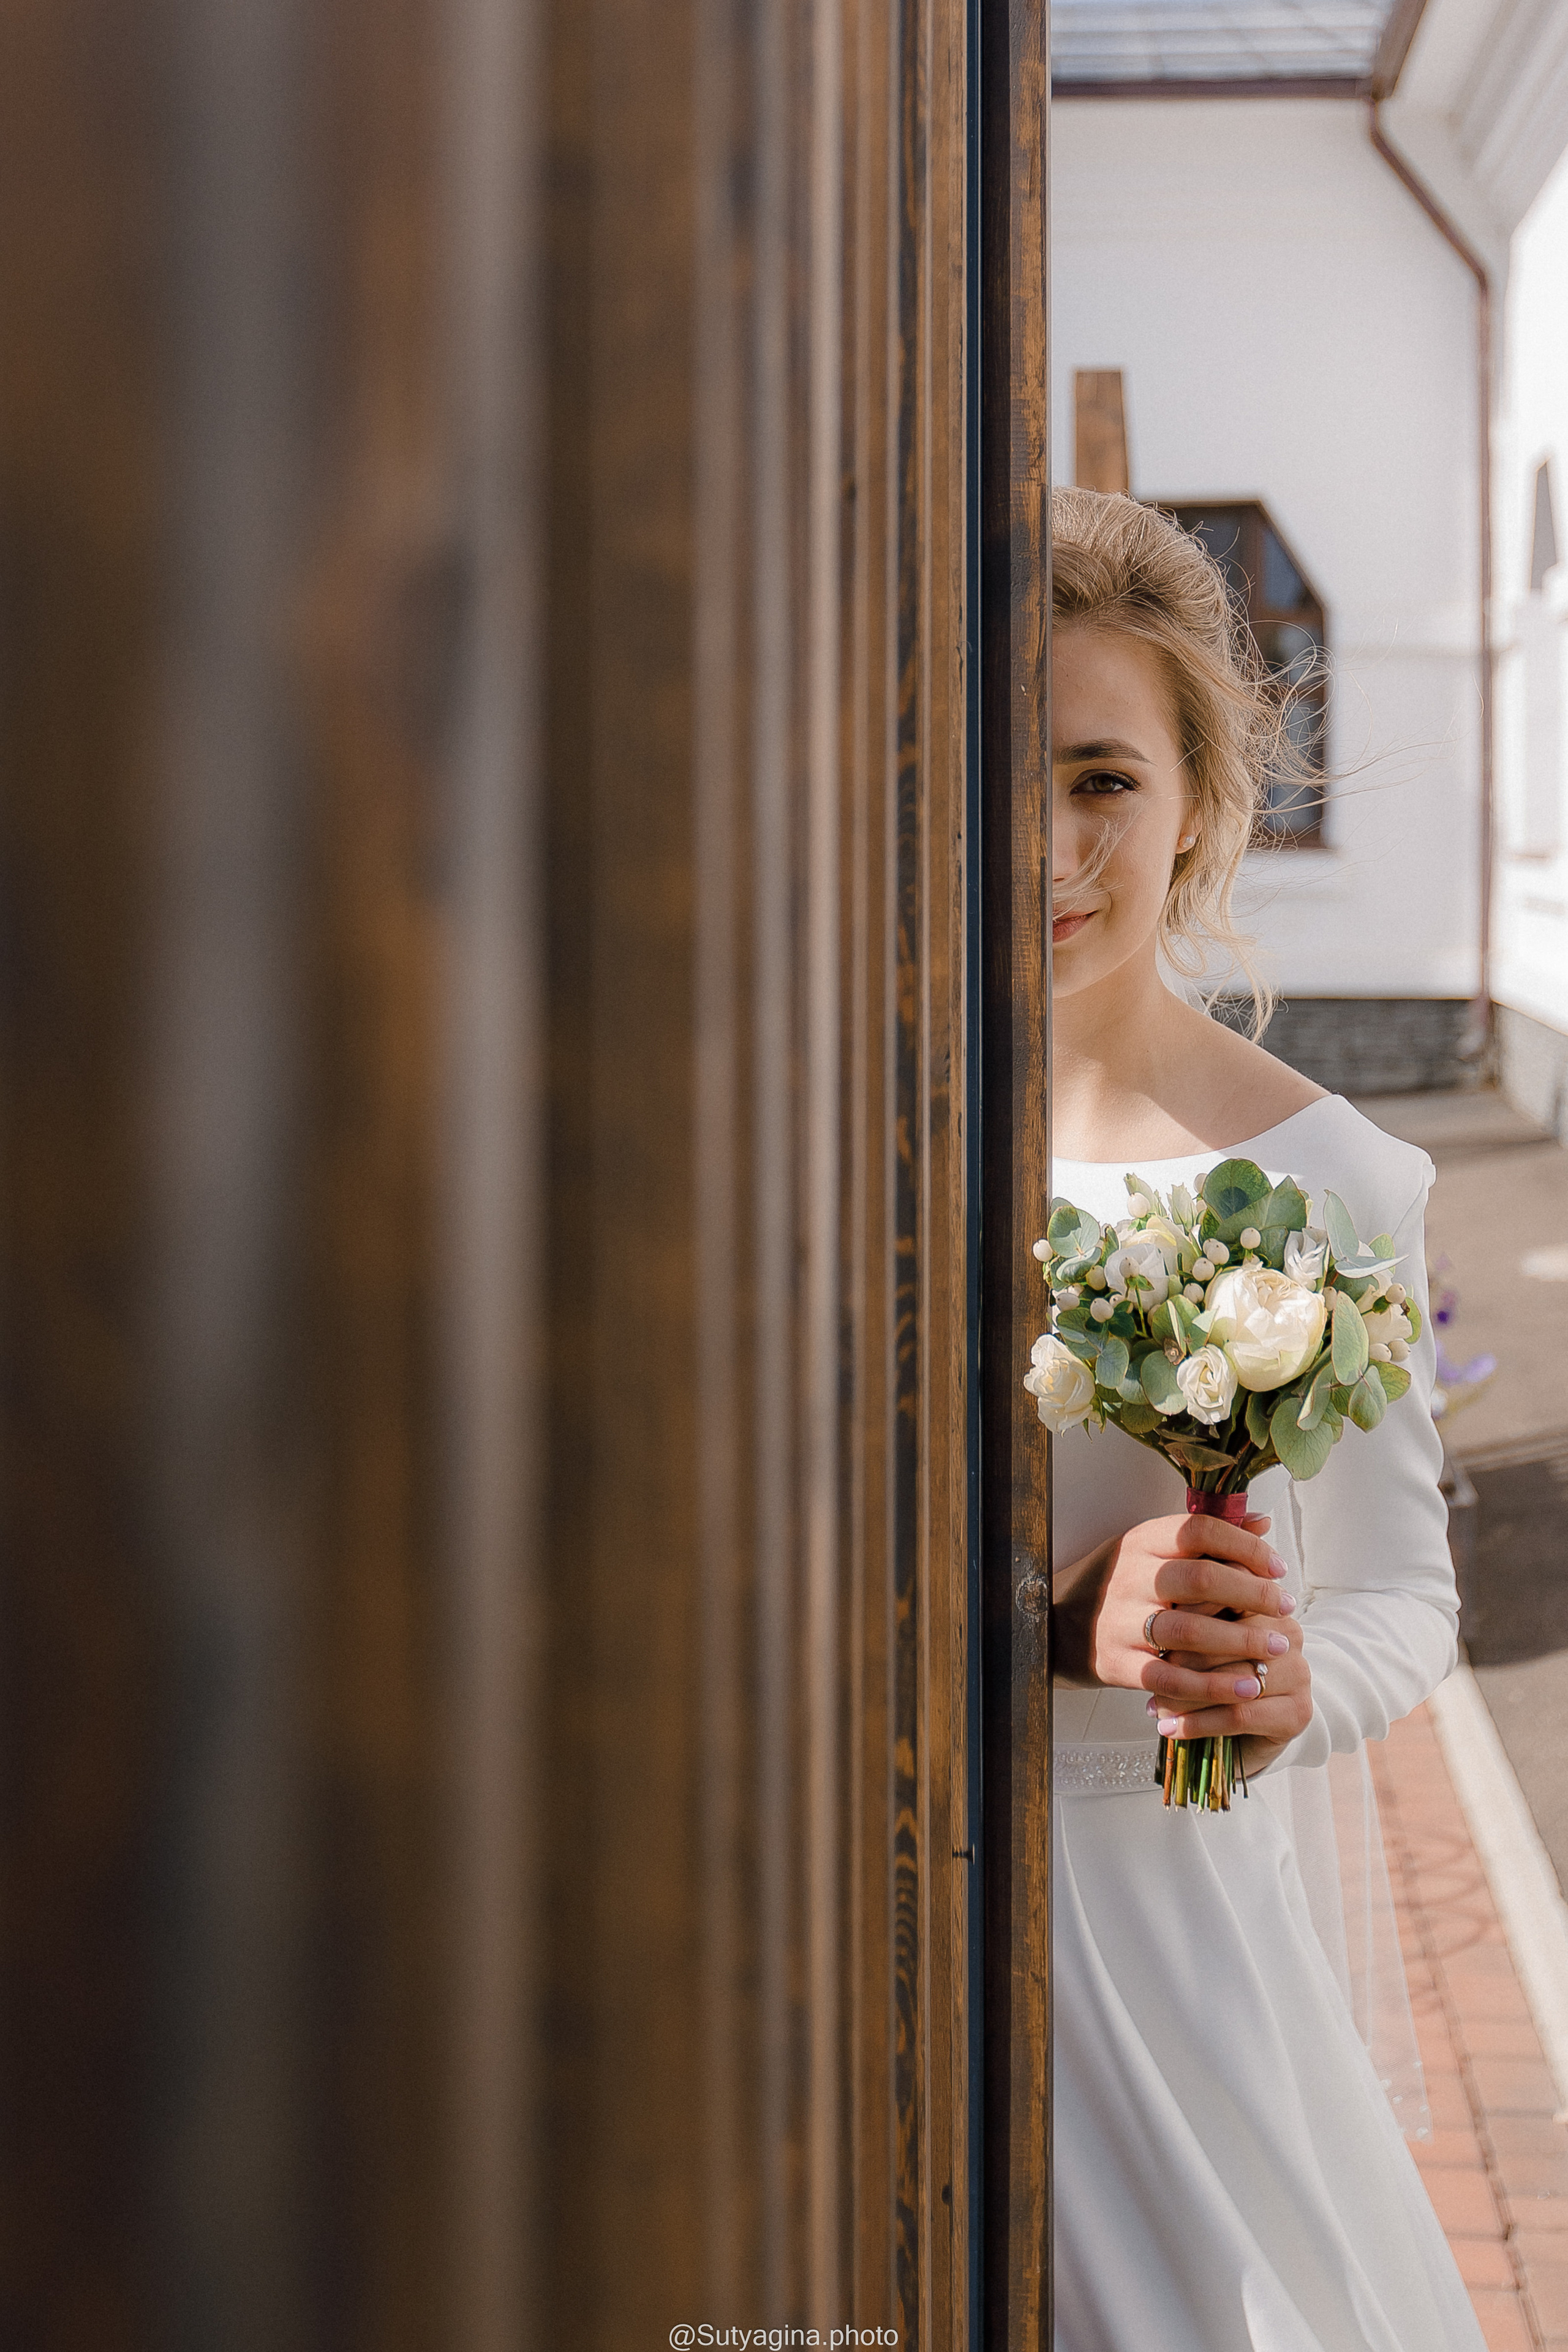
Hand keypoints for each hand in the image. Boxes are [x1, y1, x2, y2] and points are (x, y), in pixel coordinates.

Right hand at [1054, 1509, 1309, 1757]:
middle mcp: (1130, 1577)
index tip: (1278, 1569)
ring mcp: (1120, 1622)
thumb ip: (1207, 1538)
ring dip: (1241, 1642)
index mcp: (1141, 1541)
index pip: (1200, 1530)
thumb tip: (1264, 1524)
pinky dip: (1213, 1687)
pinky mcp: (1116, 1664)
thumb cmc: (1119, 1583)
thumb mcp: (1152, 1550)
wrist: (1053, 1625)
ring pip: (1189, 1632)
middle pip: (1201, 1579)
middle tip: (1287, 1608)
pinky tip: (1247, 1689)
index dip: (1246, 1547)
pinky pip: (1171, 1678)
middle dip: (1254, 1595)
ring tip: (1278, 1647)